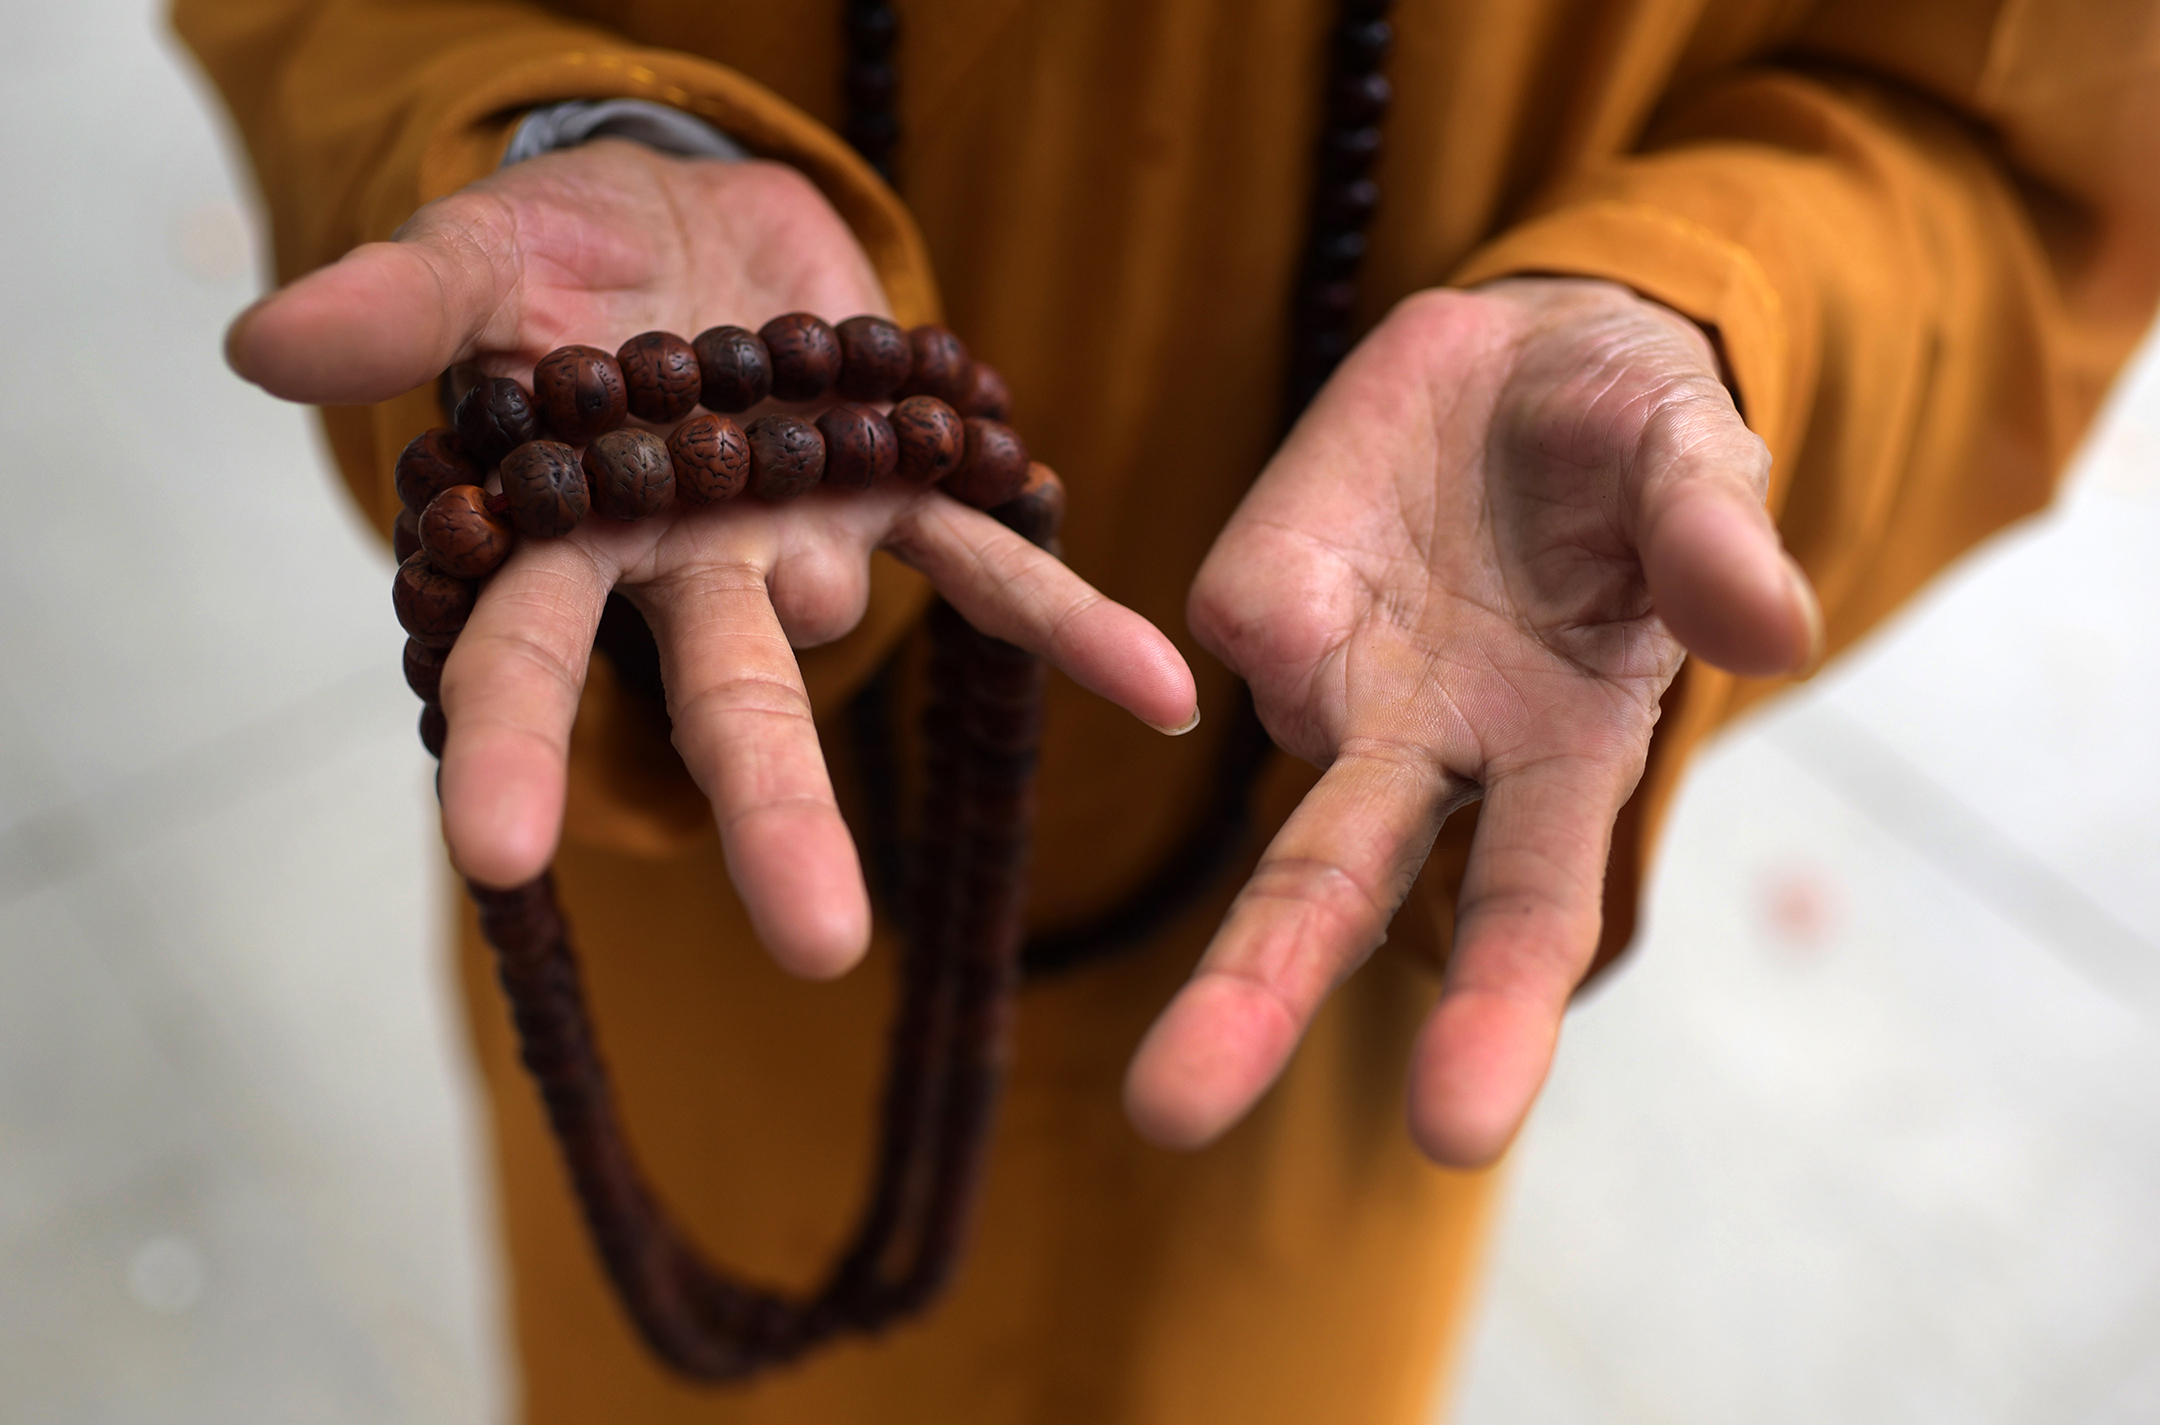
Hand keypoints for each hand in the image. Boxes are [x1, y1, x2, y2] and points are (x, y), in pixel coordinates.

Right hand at [228, 140, 1196, 979]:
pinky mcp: (906, 488)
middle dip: (764, 814)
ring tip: (840, 666)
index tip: (500, 854)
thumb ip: (402, 307)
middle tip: (816, 946)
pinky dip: (1077, 622)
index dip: (515, 746)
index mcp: (568, 530)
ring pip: (837, 629)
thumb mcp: (478, 253)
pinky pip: (996, 565)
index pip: (527, 652)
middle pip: (720, 699)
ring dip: (856, 671)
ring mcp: (804, 536)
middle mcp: (688, 567)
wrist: (697, 212)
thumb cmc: (566, 252)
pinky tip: (1168, 697)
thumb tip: (260, 344)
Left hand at [1125, 277, 1819, 1166]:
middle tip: (1173, 1113)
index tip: (1453, 1136)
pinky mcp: (1266, 594)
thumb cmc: (1633, 440)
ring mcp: (1338, 681)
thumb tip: (1775, 632)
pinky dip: (1264, 605)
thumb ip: (1713, 540)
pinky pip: (1243, 617)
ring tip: (1159, 1073)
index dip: (1495, 1017)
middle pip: (1338, 889)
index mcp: (1562, 745)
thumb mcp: (1691, 458)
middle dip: (1257, 998)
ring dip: (1216, 921)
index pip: (1527, 907)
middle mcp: (1436, 745)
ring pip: (1268, 810)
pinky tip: (1329, 546)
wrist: (1529, 348)